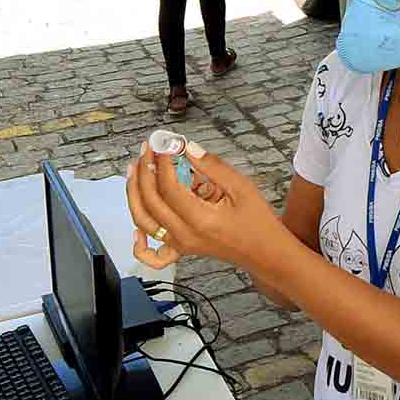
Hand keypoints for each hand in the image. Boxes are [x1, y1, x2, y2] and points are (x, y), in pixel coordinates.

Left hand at [129, 142, 286, 273]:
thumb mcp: (241, 187)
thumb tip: (188, 148)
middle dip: (145, 171)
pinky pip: (153, 254)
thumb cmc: (258, 222)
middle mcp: (186, 236)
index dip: (162, 163)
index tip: (163, 145)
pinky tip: (136, 229)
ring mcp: (181, 245)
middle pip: (151, 201)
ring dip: (134, 194)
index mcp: (201, 220)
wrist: (266, 252)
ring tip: (135, 170)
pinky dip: (139, 245)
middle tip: (147, 151)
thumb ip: (212, 167)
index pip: (169, 188)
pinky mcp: (182, 249)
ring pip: (144, 221)